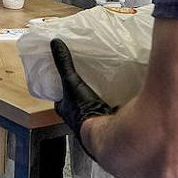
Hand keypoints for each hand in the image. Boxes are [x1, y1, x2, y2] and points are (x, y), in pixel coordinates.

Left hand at [50, 38, 115, 157]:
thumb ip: (64, 64)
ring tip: (106, 84)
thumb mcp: (71, 83)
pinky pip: (110, 109)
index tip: (63, 80)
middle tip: (88, 81)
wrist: (105, 133)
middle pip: (77, 104)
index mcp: (66, 110)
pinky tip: (121, 93)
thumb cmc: (84, 112)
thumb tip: (55, 43)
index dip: (60, 92)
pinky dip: (115, 103)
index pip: (59, 100)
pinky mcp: (110, 121)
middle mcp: (78, 118)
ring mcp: (95, 121)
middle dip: (81, 95)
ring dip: (99, 98)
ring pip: (94, 107)